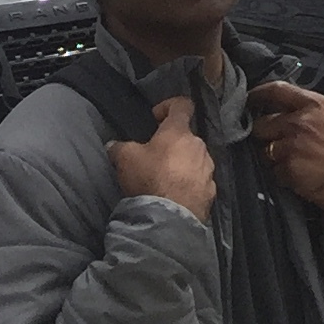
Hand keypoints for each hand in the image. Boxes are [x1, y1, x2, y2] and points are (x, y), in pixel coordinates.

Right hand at [109, 96, 214, 220]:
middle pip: (187, 137)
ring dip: (183, 165)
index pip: (182, 105)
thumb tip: (112, 145)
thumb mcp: (126, 159)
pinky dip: (190, 185)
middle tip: (155, 158)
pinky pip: (200, 181)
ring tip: (166, 180)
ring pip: (195, 159)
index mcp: (179, 132)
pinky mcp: (211, 191)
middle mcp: (199, 146)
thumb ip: (119, 147)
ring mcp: (208, 169)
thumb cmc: (149, 180)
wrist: (169, 218)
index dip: (169, 106)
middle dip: (172, 144)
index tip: (155, 117)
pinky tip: (176, 196)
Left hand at [248, 81, 323, 217]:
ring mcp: (292, 146)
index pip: (277, 90)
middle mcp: (300, 122)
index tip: (249, 100)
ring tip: (293, 162)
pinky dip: (281, 175)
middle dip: (264, 134)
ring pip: (264, 150)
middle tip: (275, 141)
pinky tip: (298, 176)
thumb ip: (311, 108)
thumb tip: (286, 107)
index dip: (258, 94)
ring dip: (273, 157)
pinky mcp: (288, 169)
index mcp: (314, 104)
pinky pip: (273, 171)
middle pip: (262, 123)